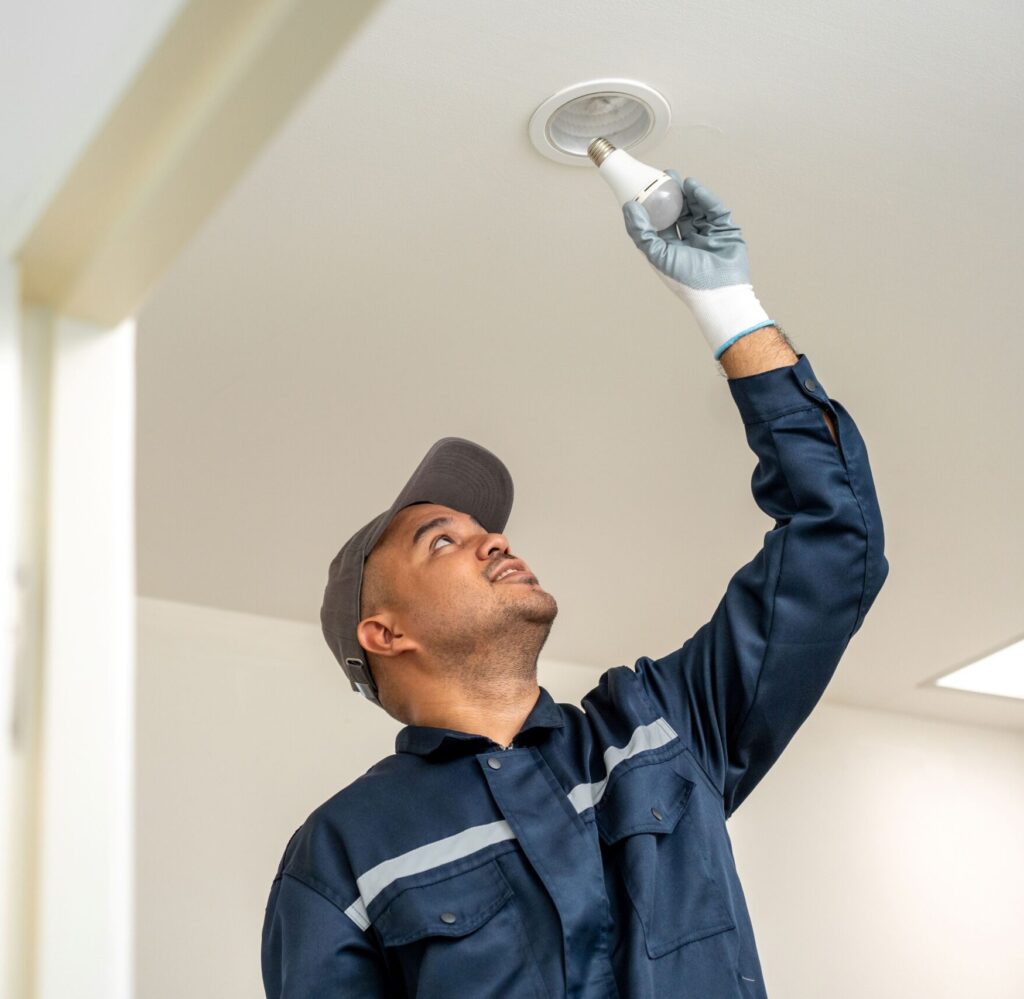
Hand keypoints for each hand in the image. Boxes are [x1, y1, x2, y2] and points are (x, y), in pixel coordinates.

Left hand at [622, 170, 774, 359]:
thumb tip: (629, 207)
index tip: (647, 188)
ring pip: (696, 209)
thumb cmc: (686, 280)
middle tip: (665, 176)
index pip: (660, 223)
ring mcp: (707, 235)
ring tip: (679, 180)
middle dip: (672, 195)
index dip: (654, 206)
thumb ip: (641, 232)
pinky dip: (705, 198)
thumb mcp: (657, 255)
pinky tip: (693, 187)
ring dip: (688, 194)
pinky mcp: (725, 230)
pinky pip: (714, 210)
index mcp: (670, 250)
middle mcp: (688, 241)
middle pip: (679, 212)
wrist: (719, 292)